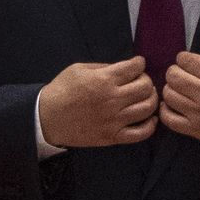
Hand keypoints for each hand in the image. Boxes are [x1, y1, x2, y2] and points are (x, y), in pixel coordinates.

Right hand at [38, 56, 157, 147]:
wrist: (47, 118)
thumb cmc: (62, 90)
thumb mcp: (79, 69)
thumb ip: (104, 67)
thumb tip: (124, 69)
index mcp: (103, 80)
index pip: (135, 68)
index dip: (139, 63)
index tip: (138, 64)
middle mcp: (112, 100)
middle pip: (145, 87)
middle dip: (146, 80)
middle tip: (140, 80)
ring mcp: (114, 120)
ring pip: (148, 108)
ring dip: (151, 99)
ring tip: (145, 97)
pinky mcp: (113, 137)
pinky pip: (141, 133)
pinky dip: (150, 125)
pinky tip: (149, 118)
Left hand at [159, 51, 199, 150]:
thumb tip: (193, 65)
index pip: (184, 59)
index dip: (184, 59)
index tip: (187, 64)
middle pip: (172, 76)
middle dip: (175, 72)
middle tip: (181, 77)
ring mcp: (199, 113)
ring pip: (168, 95)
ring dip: (171, 90)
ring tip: (179, 92)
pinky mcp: (196, 130)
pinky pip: (169, 119)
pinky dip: (165, 110)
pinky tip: (171, 106)